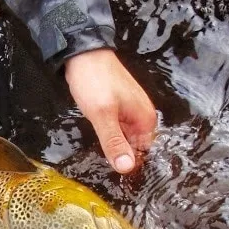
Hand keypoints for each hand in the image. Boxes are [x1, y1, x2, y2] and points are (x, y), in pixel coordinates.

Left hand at [64, 48, 156, 172]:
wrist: (83, 53)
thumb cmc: (94, 82)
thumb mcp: (102, 116)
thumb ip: (114, 142)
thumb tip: (127, 169)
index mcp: (146, 120)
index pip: (143, 154)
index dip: (128, 164)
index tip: (114, 175)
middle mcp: (142, 116)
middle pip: (133, 146)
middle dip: (119, 154)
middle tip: (101, 163)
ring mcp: (130, 110)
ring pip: (123, 137)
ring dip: (112, 144)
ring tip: (99, 150)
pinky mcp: (118, 106)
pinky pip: (116, 127)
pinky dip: (108, 133)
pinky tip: (97, 134)